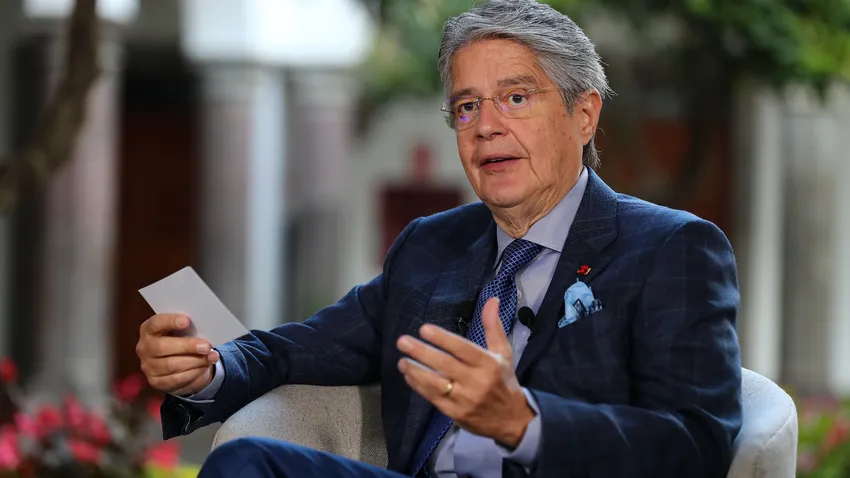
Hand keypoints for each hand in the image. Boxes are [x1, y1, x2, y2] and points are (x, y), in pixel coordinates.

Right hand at [137, 314, 219, 395]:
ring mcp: (148, 366)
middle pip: (162, 347)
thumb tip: (205, 330)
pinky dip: (193, 373)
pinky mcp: (156, 381)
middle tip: (206, 346)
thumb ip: (188, 328)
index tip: (187, 321)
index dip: (170, 321)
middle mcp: (144, 348)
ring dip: (195, 361)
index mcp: (149, 329)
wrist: (179, 362)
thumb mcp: (183, 331)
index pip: (156, 323)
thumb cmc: (182, 340)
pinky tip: (204, 367)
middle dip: (187, 346)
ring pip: (171, 365)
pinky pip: (175, 379)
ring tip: (211, 357)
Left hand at [397, 298, 534, 447]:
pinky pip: (433, 398)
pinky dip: (419, 386)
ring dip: (415, 371)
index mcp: (488, 364)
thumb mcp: (503, 353)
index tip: (424, 329)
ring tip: (402, 361)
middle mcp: (476, 381)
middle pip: (445, 365)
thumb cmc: (503, 380)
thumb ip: (493, 326)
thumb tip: (491, 299)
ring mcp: (464, 399)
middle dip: (421, 352)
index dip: (443, 338)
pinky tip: (409, 376)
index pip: (463, 349)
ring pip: (435, 383)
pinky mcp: (455, 413)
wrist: (511, 419)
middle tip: (402, 341)